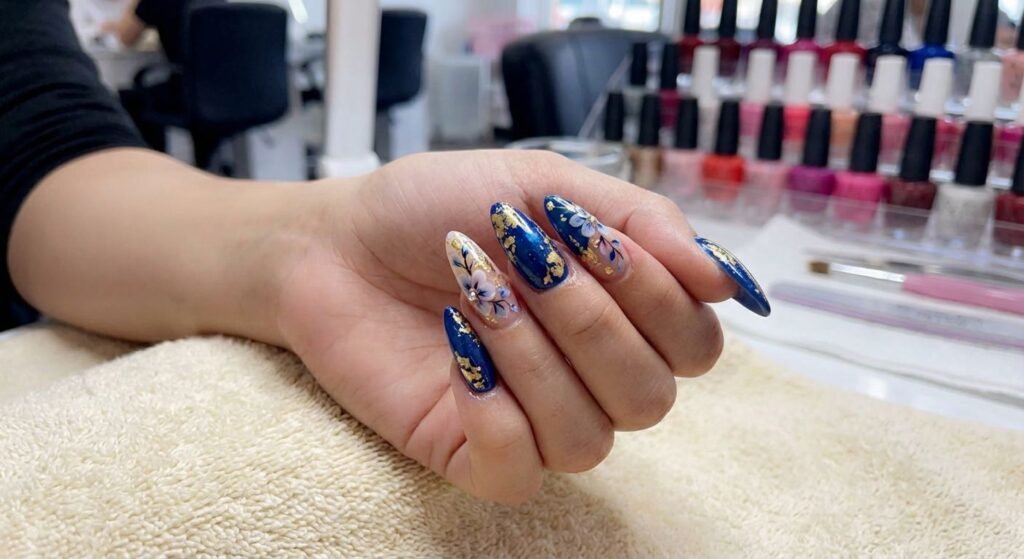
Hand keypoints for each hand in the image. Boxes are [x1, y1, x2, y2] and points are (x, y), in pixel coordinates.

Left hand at [275, 150, 768, 502]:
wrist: (336, 240)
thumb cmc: (440, 207)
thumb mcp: (545, 184)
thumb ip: (642, 221)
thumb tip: (731, 280)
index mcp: (620, 317)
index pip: (696, 343)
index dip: (660, 295)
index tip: (592, 235)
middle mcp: (589, 379)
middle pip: (653, 397)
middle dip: (590, 319)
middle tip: (526, 256)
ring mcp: (532, 422)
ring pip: (590, 437)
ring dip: (534, 353)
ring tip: (478, 290)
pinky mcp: (471, 454)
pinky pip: (520, 472)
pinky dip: (493, 407)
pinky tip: (456, 348)